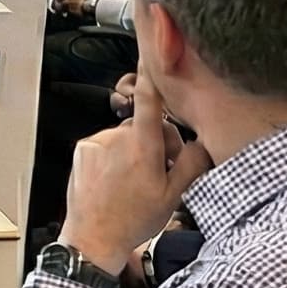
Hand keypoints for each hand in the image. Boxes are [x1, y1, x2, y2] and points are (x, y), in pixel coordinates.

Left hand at [62, 65, 197, 273]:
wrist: (92, 239)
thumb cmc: (134, 220)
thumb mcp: (173, 196)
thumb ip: (192, 164)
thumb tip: (203, 142)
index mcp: (142, 147)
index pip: (150, 101)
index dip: (153, 74)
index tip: (152, 49)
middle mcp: (117, 139)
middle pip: (146, 126)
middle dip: (157, 143)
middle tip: (160, 173)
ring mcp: (97, 143)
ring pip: (126, 137)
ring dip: (134, 151)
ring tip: (134, 182)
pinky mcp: (83, 149)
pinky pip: (106, 144)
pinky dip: (114, 156)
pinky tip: (116, 180)